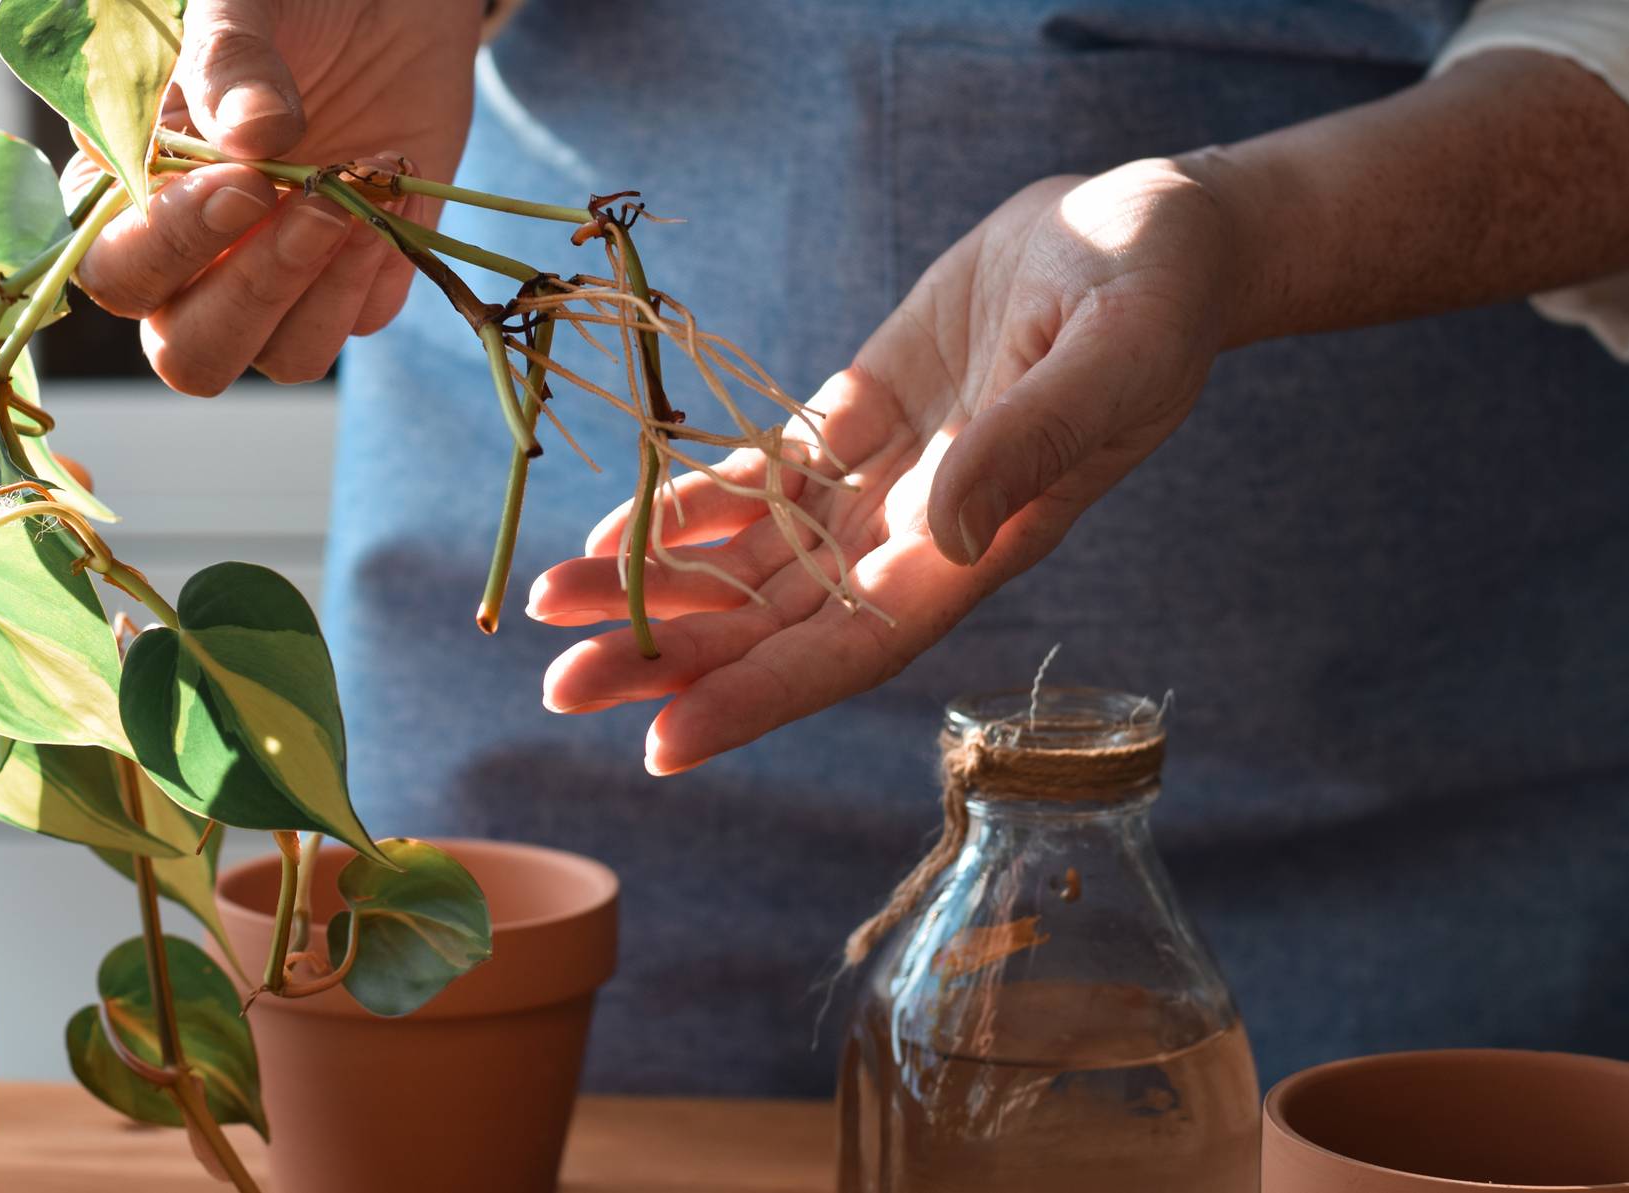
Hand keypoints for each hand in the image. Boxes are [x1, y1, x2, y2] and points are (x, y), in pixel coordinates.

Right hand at [71, 0, 480, 394]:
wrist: (385, 2)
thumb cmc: (285, 1)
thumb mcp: (241, 3)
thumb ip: (228, 60)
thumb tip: (254, 133)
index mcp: (127, 195)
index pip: (115, 269)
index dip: (171, 245)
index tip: (243, 185)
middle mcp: (193, 261)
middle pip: (188, 351)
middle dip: (252, 293)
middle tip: (313, 207)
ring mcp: (274, 280)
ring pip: (278, 358)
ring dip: (323, 291)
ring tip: (359, 196)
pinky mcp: (350, 283)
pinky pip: (356, 323)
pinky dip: (377, 267)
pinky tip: (395, 187)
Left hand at [528, 160, 1234, 774]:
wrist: (1146, 229)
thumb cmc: (1156, 294)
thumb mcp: (1113, 354)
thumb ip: (1031, 444)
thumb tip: (946, 537)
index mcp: (977, 548)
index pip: (850, 650)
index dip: (757, 699)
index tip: (664, 743)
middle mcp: (914, 537)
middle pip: (774, 624)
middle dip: (669, 657)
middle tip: (558, 686)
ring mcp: (879, 481)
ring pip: (749, 560)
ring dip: (653, 587)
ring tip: (550, 605)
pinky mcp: (856, 418)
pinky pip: (757, 481)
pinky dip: (686, 508)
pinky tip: (611, 533)